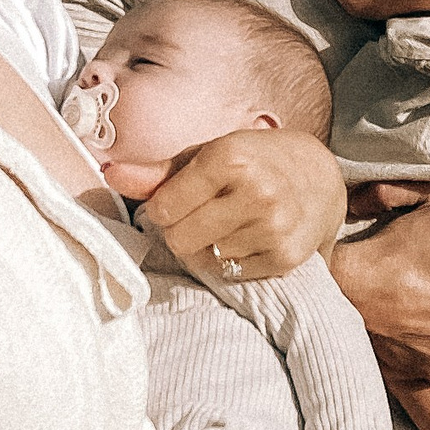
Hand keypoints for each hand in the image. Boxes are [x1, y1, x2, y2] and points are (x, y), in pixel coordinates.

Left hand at [140, 125, 346, 283]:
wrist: (321, 177)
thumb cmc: (253, 161)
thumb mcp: (206, 156)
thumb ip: (156, 172)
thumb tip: (109, 174)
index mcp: (231, 156)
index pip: (164, 207)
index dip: (166, 207)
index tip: (184, 198)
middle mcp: (257, 191)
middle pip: (180, 239)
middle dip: (185, 229)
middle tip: (208, 212)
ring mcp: (274, 227)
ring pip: (206, 258)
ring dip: (212, 246)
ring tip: (234, 222)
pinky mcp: (286, 258)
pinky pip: (232, 273)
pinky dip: (235, 260)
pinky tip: (252, 238)